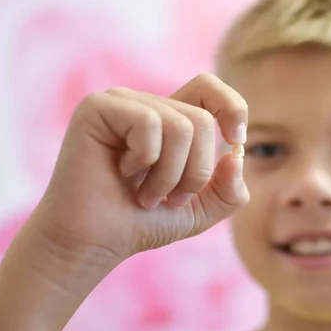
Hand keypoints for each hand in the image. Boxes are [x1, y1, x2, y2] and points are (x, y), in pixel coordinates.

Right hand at [30, 74, 248, 261]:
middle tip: (168, 198)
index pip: (209, 88)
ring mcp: (121, 102)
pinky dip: (146, 160)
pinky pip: (149, 123)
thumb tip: (237, 154)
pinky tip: (122, 174)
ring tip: (145, 194)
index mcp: (169, 119)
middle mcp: (146, 105)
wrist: (94, 243)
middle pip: (202, 119)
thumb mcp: (200, 211)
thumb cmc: (140, 223)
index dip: (231, 108)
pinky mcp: (98, 107)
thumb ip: (230, 189)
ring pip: (181, 126)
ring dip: (170, 174)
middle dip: (196, 172)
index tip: (235, 141)